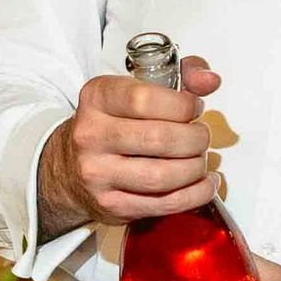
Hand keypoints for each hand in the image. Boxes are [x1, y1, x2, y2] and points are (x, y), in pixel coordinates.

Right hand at [41, 56, 222, 232]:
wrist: (71, 166)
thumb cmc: (114, 124)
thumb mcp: (137, 88)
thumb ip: (180, 77)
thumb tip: (210, 80)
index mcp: (97, 98)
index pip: (145, 100)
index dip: (182, 105)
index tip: (194, 108)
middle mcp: (91, 135)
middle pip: (160, 139)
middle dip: (196, 139)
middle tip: (201, 137)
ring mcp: (98, 173)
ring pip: (164, 175)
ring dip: (196, 168)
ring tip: (199, 160)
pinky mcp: (112, 203)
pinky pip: (165, 203)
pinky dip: (196, 194)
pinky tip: (203, 183)